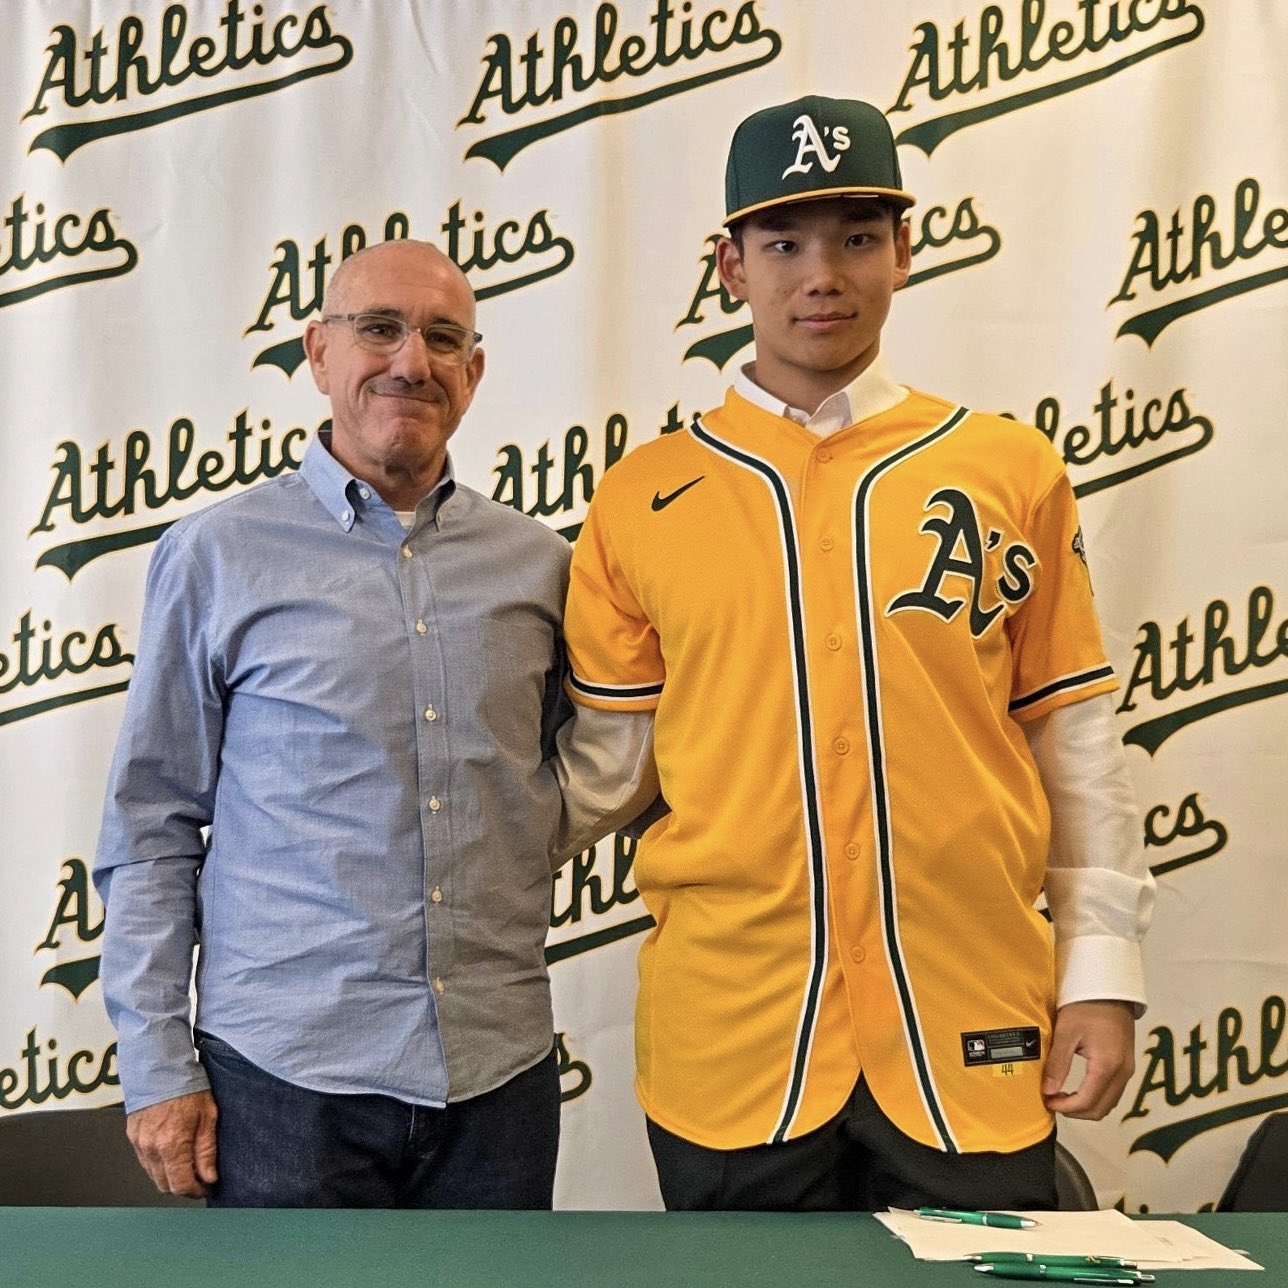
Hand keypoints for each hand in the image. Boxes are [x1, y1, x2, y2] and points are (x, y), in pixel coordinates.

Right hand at [125, 1090, 218, 1196]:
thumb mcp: (208, 1115)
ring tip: (189, 1165)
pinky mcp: (132, 1136)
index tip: (207, 1186)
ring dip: (170, 1177)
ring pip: (154, 1175)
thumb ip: (207, 1150)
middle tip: (201, 1178)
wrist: (160, 1065)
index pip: (181, 1185)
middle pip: (165, 1185)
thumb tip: (209, 1177)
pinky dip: (159, 1165)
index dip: (196, 1191)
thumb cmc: (187, 1086)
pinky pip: (145, 1161)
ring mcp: (139, 1143)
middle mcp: (151, 1148)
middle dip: (184, 1187)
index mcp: (171, 1145)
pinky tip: (173, 1154)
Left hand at [1042, 999, 1135, 1119]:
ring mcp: (1127, 1069)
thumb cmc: (1087, 1005)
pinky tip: (1078, 1089)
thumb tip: (1048, 1090)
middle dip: (1075, 1111)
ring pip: (1109, 1103)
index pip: (1088, 1102)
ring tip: (1062, 1096)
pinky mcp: (1126, 1065)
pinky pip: (1113, 1092)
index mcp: (1107, 1065)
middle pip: (1101, 1109)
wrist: (1108, 989)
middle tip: (1053, 1101)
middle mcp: (1123, 1072)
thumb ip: (1058, 1063)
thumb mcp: (1066, 1032)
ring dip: (1086, 1106)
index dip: (1066, 1107)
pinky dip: (1096, 1097)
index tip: (1048, 1101)